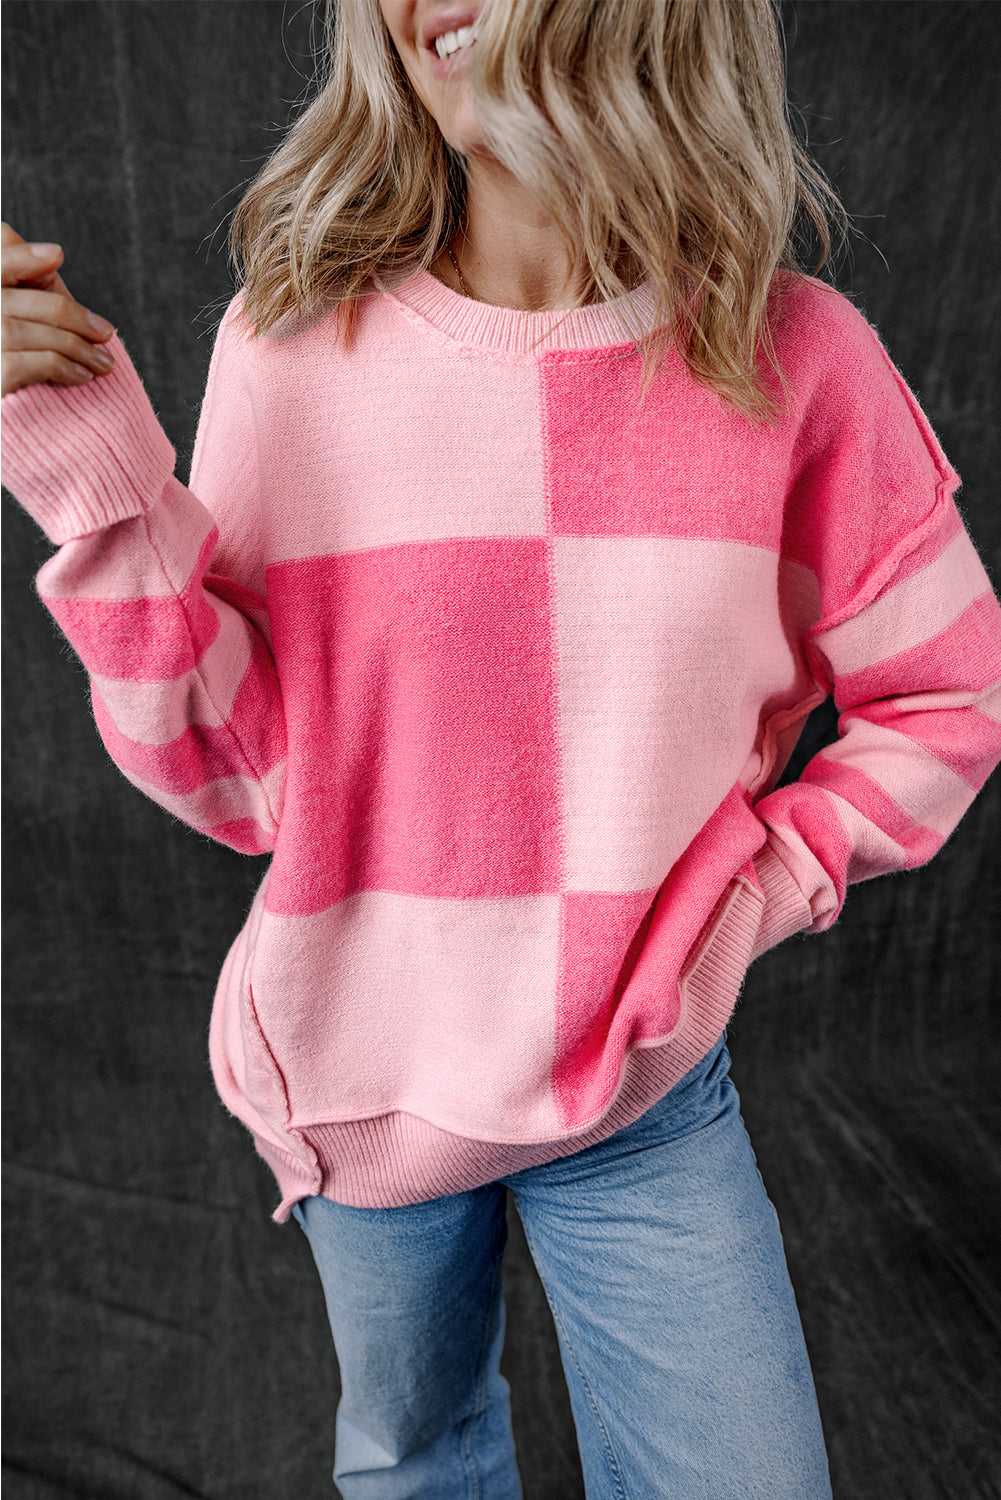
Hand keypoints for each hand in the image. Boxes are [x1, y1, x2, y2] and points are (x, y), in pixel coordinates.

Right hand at [1, 222, 115, 396]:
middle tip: (106, 332)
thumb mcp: (28, 324)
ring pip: (17, 332)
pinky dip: (59, 366)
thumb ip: (32, 290)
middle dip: (68, 314)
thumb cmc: (21, 371)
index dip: (19, 257)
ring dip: (72, 345)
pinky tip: (82, 377)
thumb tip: (53, 255)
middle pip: (11, 301)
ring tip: (103, 363)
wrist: (21, 432)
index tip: (57, 256)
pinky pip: (21, 364)